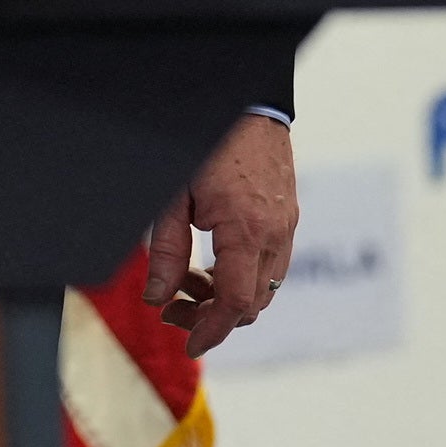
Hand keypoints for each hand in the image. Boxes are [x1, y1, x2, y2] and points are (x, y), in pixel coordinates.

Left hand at [143, 113, 297, 354]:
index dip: (211, 330)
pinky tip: (209, 262)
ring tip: (184, 283)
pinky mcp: (289, 217)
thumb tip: (157, 297)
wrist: (250, 103)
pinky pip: (272, 265)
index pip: (234, 303)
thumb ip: (165, 249)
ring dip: (227, 296)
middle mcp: (275, 235)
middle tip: (172, 310)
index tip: (188, 343)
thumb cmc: (208, 143)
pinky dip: (243, 276)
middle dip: (212, 316)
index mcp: (246, 232)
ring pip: (264, 288)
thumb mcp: (173, 195)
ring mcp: (287, 226)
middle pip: (251, 303)